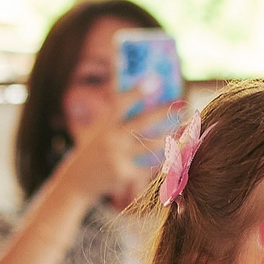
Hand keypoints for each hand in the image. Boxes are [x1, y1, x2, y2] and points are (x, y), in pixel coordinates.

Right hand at [57, 94, 184, 206]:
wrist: (76, 182)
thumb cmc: (92, 152)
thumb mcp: (97, 131)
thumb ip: (114, 117)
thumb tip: (134, 93)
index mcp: (103, 126)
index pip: (120, 104)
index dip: (136, 92)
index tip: (153, 80)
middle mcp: (110, 140)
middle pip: (142, 122)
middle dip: (164, 112)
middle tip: (183, 102)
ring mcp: (117, 158)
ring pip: (151, 145)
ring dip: (172, 136)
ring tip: (187, 127)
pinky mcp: (124, 175)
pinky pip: (150, 165)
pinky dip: (164, 160)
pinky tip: (179, 153)